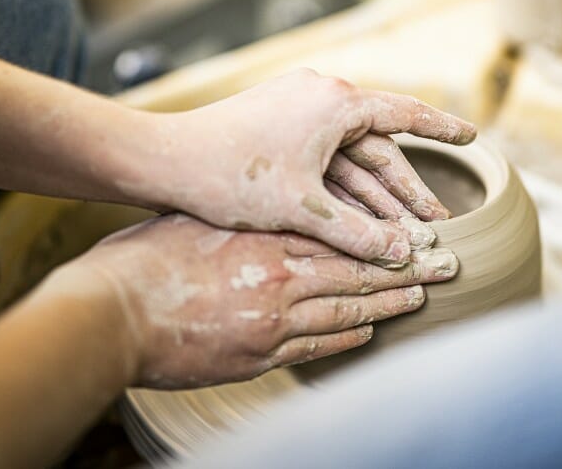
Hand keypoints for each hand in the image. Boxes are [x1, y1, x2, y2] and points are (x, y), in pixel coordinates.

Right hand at [68, 214, 458, 388]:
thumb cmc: (148, 257)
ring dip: (389, 305)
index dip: (387, 237)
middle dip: (409, 271)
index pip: (344, 237)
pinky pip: (317, 348)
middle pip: (360, 274)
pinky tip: (370, 331)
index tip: (419, 233)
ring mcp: (273, 321)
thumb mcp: (202, 220)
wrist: (114, 313)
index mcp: (269, 238)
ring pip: (347, 312)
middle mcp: (280, 278)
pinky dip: (348, 338)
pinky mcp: (258, 355)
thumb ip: (246, 215)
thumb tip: (276, 205)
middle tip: (448, 266)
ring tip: (422, 298)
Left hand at [123, 70, 476, 266]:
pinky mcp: (278, 127)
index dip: (442, 129)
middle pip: (378, 147)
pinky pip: (324, 159)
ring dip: (375, 195)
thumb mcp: (301, 210)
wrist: (163, 160)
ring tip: (405, 230)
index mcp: (334, 102)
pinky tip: (360, 220)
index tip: (472, 136)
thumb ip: (358, 234)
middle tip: (437, 223)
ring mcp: (297, 111)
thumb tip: (403, 256)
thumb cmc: (230, 175)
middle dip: (407, 190)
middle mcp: (320, 97)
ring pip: (350, 158)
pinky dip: (343, 189)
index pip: (405, 114)